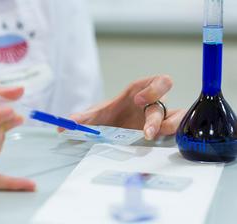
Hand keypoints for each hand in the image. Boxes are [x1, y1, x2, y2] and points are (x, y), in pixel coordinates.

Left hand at [69, 75, 185, 139]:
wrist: (116, 128)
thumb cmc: (112, 116)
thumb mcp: (99, 115)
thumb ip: (84, 118)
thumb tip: (65, 125)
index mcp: (139, 91)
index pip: (155, 81)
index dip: (151, 89)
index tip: (137, 101)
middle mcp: (152, 102)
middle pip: (165, 95)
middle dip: (155, 109)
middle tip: (145, 129)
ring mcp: (160, 116)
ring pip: (176, 115)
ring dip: (167, 125)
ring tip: (151, 137)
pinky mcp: (164, 130)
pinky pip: (176, 128)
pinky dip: (173, 133)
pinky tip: (160, 141)